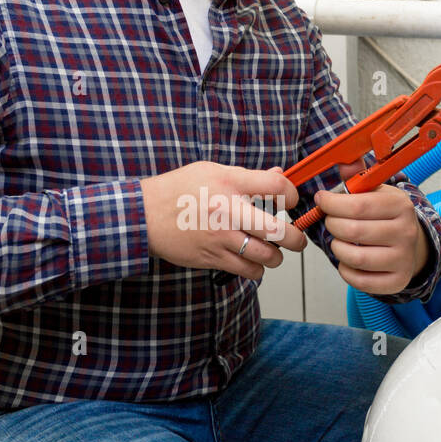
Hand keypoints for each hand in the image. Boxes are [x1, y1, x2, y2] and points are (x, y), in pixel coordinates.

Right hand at [140, 161, 307, 278]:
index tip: (291, 202)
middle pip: (279, 230)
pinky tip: (252, 260)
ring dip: (276, 256)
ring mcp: (221, 237)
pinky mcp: (213, 258)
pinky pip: (248, 270)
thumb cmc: (177, 190)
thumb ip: (247, 176)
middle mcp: (228, 210)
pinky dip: (256, 269)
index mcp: (230, 183)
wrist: (144, 215)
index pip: (278, 187)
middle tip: (295, 238)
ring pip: (268, 256)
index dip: (293, 196)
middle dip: (296, 238)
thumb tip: (278, 176)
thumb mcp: (211, 171)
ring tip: (272, 251)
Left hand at [314, 162, 429, 294]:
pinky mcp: (397, 281)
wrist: (411, 244)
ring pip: (355, 257)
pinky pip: (361, 281)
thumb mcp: (376, 191)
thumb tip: (344, 162)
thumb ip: (357, 176)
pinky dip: (346, 271)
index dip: (332, 204)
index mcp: (400, 205)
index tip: (321, 201)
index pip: (358, 205)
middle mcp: (405, 232)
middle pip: (353, 231)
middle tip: (330, 221)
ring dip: (337, 248)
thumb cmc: (386, 216)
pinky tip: (347, 260)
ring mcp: (403, 258)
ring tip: (338, 241)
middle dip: (332, 225)